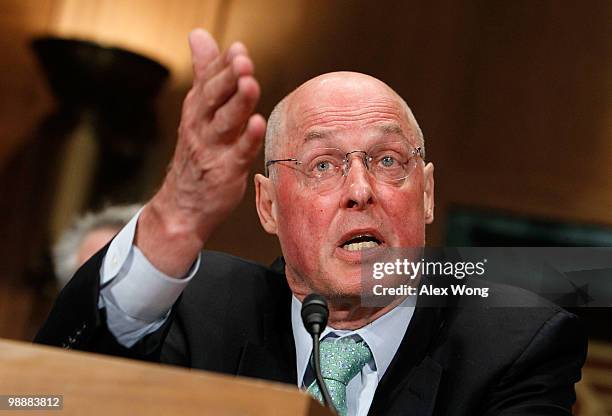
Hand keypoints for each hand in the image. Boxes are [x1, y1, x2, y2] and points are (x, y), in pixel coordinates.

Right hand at [136, 29, 265, 276]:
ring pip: (226, 122)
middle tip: (242, 61)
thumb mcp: (198, 110)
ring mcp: (213, 149)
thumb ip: (204, 73)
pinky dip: (248, 139)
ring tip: (249, 84)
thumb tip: (200, 34)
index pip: (209, 80)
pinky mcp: (227, 171)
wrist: (183, 204)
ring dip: (238, 103)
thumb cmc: (198, 152)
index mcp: (198, 108)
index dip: (223, 65)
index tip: (238, 49)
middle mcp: (202, 126)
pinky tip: (258, 124)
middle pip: (214, 98)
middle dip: (228, 78)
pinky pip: (239, 153)